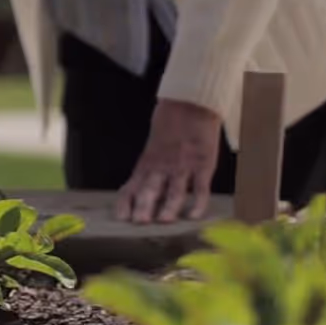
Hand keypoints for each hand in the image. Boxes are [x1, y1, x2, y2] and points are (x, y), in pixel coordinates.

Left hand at [115, 99, 221, 224]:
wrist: (191, 102)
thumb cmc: (171, 120)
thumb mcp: (153, 143)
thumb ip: (149, 163)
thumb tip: (139, 184)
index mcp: (148, 162)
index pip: (133, 185)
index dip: (127, 202)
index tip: (121, 217)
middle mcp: (163, 166)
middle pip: (151, 189)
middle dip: (144, 206)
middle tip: (138, 222)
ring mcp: (184, 165)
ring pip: (174, 191)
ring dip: (168, 207)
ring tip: (163, 221)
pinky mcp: (204, 163)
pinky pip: (201, 187)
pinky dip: (198, 202)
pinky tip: (193, 215)